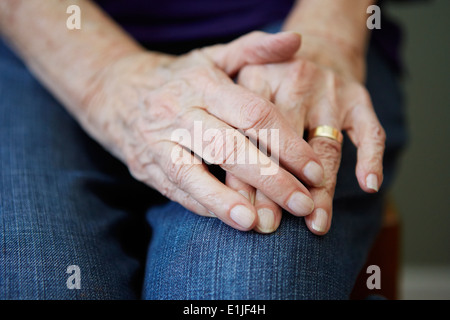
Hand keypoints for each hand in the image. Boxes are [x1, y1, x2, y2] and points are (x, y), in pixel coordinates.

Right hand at [82, 31, 324, 230]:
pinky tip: (232, 220)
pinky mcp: (147, 165)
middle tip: (304, 205)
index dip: (288, 145)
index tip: (315, 171)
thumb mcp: (213, 57)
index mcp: (204, 84)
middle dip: (271, 180)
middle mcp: (180, 112)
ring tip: (261, 224)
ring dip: (229, 201)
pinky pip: (177, 189)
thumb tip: (296, 40)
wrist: (116, 91)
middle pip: (230, 148)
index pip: (254, 115)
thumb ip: (254, 49)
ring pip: (195, 174)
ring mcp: (159, 141)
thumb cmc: (178, 77)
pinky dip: (205, 205)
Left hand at [236, 33, 385, 234]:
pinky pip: (369, 131)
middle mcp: (294, 82)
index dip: (245, 175)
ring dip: (321, 188)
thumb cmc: (269, 79)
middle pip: (285, 143)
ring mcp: (329, 91)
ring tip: (315, 222)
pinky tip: (369, 185)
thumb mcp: (240, 84)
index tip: (243, 212)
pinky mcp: (358, 98)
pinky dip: (370, 158)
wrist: (316, 47)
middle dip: (277, 188)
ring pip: (325, 146)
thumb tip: (217, 185)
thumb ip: (227, 125)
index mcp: (257, 79)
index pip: (250, 135)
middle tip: (271, 225)